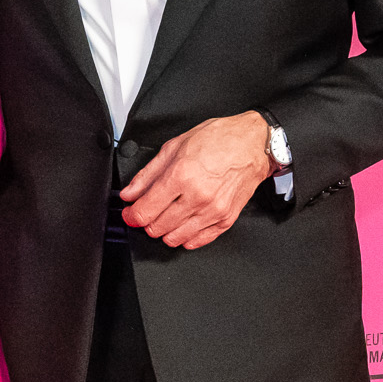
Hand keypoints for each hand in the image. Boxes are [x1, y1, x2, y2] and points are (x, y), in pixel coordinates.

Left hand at [121, 113, 274, 248]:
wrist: (252, 144)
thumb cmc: (218, 140)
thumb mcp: (174, 147)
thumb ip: (148, 174)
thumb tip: (130, 193)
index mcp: (181, 176)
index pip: (145, 211)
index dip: (132, 216)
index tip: (130, 213)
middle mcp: (197, 196)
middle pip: (157, 228)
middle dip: (147, 222)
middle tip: (149, 211)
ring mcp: (212, 211)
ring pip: (175, 238)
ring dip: (164, 231)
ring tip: (166, 217)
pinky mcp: (225, 220)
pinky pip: (198, 241)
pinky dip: (185, 237)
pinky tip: (182, 226)